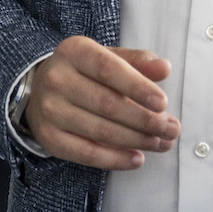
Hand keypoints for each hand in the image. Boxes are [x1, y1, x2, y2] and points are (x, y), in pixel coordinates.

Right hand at [23, 36, 177, 170]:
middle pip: (107, 104)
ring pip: (100, 131)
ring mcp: (50, 111)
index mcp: (74, 52)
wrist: (40, 88)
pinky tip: (138, 158)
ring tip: (162, 144)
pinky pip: (86, 153)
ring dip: (137, 141)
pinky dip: (115, 159)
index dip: (138, 87)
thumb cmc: (84, 71)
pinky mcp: (49, 137)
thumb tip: (164, 68)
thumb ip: (137, 61)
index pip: (108, 69)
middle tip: (172, 129)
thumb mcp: (107, 57)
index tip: (164, 103)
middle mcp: (57, 79)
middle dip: (145, 120)